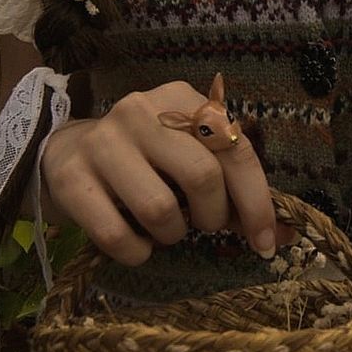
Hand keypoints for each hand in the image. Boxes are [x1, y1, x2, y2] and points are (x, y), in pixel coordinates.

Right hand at [41, 81, 277, 265]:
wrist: (69, 151)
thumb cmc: (148, 158)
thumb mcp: (191, 159)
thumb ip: (235, 192)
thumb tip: (281, 236)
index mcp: (182, 99)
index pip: (234, 148)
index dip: (256, 200)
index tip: (266, 242)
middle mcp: (142, 111)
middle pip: (202, 176)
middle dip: (214, 216)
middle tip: (205, 224)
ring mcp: (104, 141)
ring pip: (160, 209)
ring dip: (173, 235)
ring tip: (166, 228)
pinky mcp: (72, 177)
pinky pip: (116, 234)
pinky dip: (137, 252)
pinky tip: (138, 242)